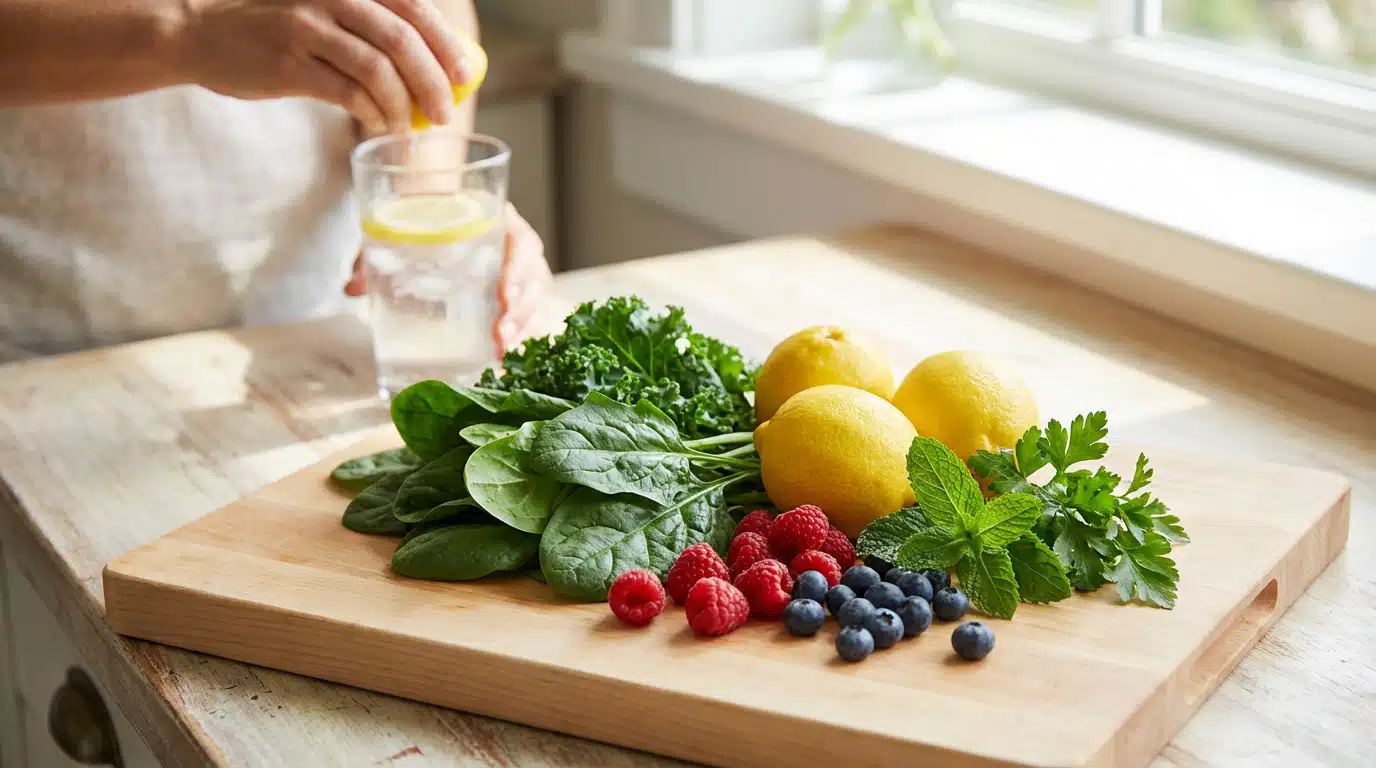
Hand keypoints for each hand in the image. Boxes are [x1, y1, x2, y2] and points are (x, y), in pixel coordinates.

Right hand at [174, 0, 469, 133]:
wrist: (202, 33)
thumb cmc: (276, 28)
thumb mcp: (326, 12)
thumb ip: (371, 27)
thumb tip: (433, 65)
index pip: (413, 7)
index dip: (446, 43)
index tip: (464, 76)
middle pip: (403, 40)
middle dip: (433, 82)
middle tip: (444, 112)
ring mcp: (307, 29)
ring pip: (378, 70)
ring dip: (404, 106)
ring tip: (410, 127)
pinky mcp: (288, 65)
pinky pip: (348, 94)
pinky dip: (373, 113)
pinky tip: (379, 124)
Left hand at [346, 204, 553, 349]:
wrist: (440, 215)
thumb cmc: (431, 221)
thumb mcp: (406, 230)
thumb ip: (379, 253)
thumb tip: (352, 288)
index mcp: (500, 221)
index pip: (522, 243)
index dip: (519, 270)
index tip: (503, 294)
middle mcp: (516, 249)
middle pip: (535, 279)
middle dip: (522, 310)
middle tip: (500, 333)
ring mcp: (520, 275)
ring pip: (535, 302)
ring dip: (522, 328)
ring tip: (502, 352)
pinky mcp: (515, 298)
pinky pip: (528, 318)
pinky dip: (520, 339)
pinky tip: (505, 359)